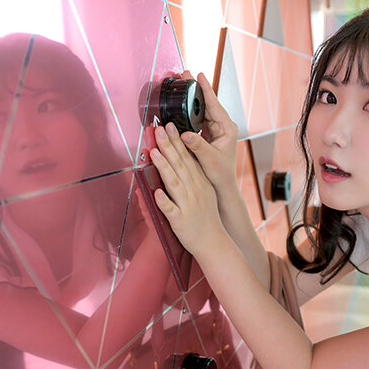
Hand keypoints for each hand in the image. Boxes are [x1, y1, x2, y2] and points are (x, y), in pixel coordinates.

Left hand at [150, 122, 226, 256]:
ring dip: (164, 167)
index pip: (187, 158)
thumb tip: (181, 160)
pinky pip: (171, 209)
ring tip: (155, 152)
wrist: (213, 242)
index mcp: (199, 183)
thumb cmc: (206, 218)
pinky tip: (156, 192)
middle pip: (180, 165)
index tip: (169, 126)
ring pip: (174, 182)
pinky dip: (164, 201)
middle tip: (159, 129)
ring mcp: (187, 205)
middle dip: (169, 146)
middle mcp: (194, 191)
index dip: (177, 141)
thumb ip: (192, 177)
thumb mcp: (204, 192)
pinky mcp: (180, 220)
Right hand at [179, 71, 237, 194]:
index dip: (206, 89)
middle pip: (207, 103)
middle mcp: (222, 126)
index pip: (214, 104)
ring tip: (182, 86)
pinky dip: (189, 112)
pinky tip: (182, 105)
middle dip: (196, 89)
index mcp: (227, 128)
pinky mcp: (207, 134)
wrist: (222, 185)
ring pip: (202, 110)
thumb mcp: (209, 159)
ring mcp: (215, 129)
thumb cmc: (220, 173)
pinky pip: (197, 119)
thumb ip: (197, 146)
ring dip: (192, 99)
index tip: (200, 75)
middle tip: (185, 75)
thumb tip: (185, 134)